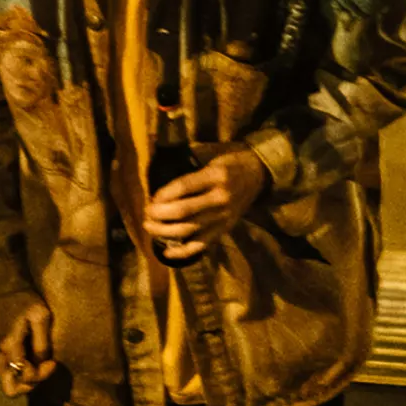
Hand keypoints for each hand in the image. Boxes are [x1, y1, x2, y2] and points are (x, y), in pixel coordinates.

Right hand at [0, 290, 56, 396]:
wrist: (1, 289)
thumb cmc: (23, 299)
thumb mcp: (40, 316)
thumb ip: (42, 343)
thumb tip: (43, 363)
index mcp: (8, 346)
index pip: (24, 376)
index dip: (42, 374)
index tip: (52, 361)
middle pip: (11, 389)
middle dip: (30, 385)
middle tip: (43, 370)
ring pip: (8, 382)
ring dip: (26, 378)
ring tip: (39, 362)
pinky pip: (8, 372)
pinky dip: (20, 370)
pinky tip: (31, 355)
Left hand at [143, 146, 267, 263]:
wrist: (260, 174)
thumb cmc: (232, 160)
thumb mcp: (214, 153)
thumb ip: (190, 160)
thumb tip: (158, 158)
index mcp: (216, 176)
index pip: (184, 187)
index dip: (163, 194)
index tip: (151, 197)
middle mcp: (220, 198)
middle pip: (184, 211)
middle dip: (159, 214)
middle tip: (146, 213)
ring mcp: (223, 217)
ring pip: (189, 230)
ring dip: (164, 231)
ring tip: (149, 227)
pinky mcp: (225, 229)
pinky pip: (201, 244)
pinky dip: (183, 251)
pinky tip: (166, 251)